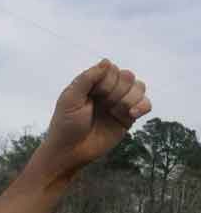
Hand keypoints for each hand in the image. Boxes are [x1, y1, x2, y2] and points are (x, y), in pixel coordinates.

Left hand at [41, 59, 151, 175]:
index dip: (107, 80)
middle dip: (117, 90)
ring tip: (116, 111)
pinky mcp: (127, 118)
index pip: (111, 69)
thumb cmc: (66, 123)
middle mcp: (107, 91)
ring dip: (130, 98)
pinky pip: (146, 104)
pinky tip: (132, 114)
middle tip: (103, 104)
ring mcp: (118, 104)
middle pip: (127, 76)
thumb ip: (87, 79)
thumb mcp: (70, 98)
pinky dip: (143, 106)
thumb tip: (107, 62)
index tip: (94, 94)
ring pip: (139, 87)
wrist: (71, 151)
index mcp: (92, 83)